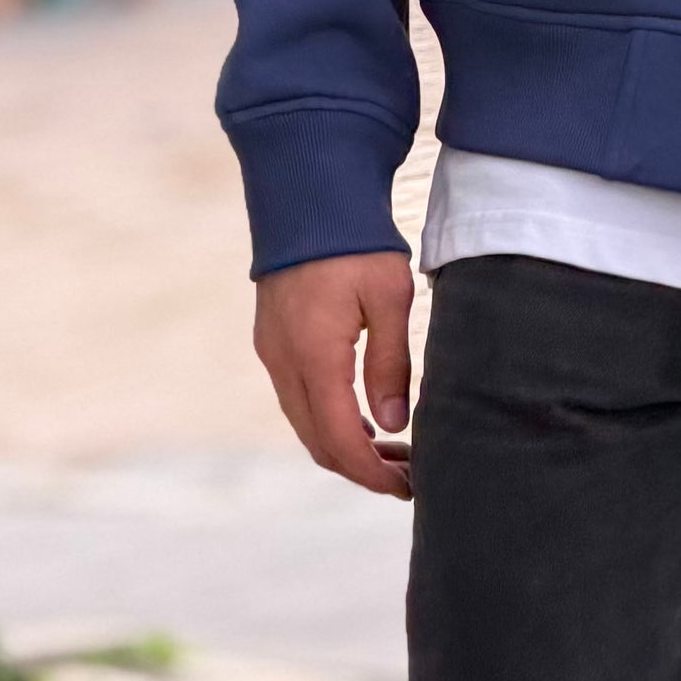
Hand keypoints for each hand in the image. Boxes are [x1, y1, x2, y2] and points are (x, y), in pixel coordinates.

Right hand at [253, 250, 415, 498]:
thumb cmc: (355, 240)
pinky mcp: (273, 339)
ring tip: (393, 452)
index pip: (340, 439)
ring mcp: (272, 351)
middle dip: (361, 467)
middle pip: (318, 441)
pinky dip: (328, 418)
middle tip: (408, 476)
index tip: (407, 488)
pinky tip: (362, 417)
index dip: (372, 473)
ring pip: (305, 422)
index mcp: (314, 356)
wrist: (307, 192)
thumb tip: (393, 425)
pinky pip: (297, 397)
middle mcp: (283, 361)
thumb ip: (390, 363)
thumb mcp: (388, 297)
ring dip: (344, 444)